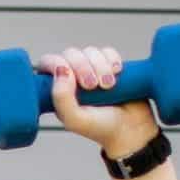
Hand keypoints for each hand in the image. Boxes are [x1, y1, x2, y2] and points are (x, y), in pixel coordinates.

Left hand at [34, 43, 158, 157]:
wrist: (131, 128)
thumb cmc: (100, 127)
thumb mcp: (74, 119)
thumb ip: (61, 98)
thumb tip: (61, 70)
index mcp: (59, 91)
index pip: (48, 63)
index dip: (57, 63)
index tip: (71, 77)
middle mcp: (73, 79)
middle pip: (70, 54)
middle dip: (82, 66)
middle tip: (93, 86)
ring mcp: (92, 70)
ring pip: (90, 51)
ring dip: (100, 65)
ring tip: (108, 86)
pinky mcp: (109, 66)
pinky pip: (107, 51)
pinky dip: (112, 59)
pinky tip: (117, 73)